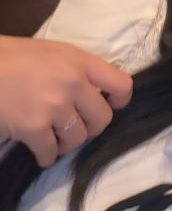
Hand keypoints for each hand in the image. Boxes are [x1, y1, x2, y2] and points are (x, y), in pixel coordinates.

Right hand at [0, 35, 132, 166]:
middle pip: (103, 118)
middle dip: (92, 127)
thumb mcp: (51, 53)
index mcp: (79, 60)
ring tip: (55, 139)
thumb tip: (96, 93)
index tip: (110, 105)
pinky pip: (51, 152)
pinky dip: (46, 156)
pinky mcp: (33, 127)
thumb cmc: (9, 58)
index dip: (119, 100)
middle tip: (77, 128)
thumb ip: (77, 70)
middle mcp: (72, 82)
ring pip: (79, 138)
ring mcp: (54, 105)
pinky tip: (40, 152)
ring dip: (68, 143)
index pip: (122, 84)